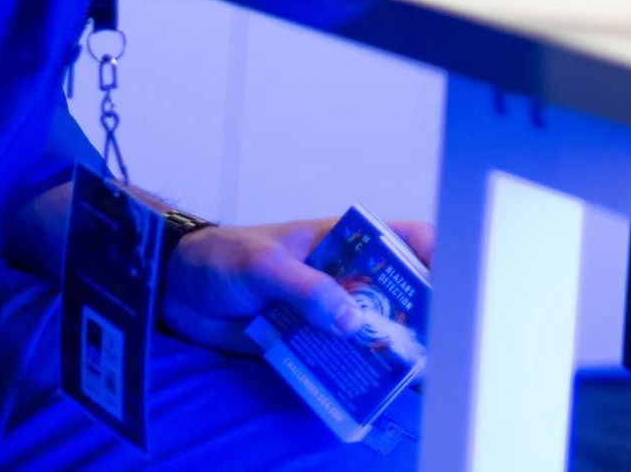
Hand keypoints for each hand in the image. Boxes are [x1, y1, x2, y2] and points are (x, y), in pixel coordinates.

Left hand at [159, 216, 436, 355]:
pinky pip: (336, 360)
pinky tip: (365, 390)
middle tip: (438, 343)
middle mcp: (343, 277)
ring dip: (386, 352)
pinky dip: (350, 374)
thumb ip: (307, 289)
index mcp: (341, 241)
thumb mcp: (263, 265)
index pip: (400, 239)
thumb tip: (351, 320)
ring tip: (412, 375)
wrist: (176, 292)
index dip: (434, 255)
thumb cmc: (222, 257)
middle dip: (418, 316)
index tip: (454, 282)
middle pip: (395, 294)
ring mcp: (326, 312)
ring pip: (369, 332)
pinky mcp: (306, 343)